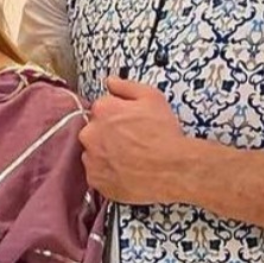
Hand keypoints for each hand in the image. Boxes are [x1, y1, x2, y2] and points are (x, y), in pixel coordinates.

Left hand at [78, 77, 187, 203]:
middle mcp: (91, 133)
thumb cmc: (164, 134)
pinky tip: (125, 172)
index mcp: (103, 110)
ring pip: (94, 153)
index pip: (102, 110)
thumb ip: (126, 86)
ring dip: (106, 154)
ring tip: (129, 159)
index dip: (118, 116)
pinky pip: (97, 174)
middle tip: (131, 142)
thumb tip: (110, 82)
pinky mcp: (96, 180)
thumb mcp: (152, 97)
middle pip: (94, 131)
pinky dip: (108, 173)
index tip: (130, 124)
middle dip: (108, 135)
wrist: (172, 169)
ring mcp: (91, 158)